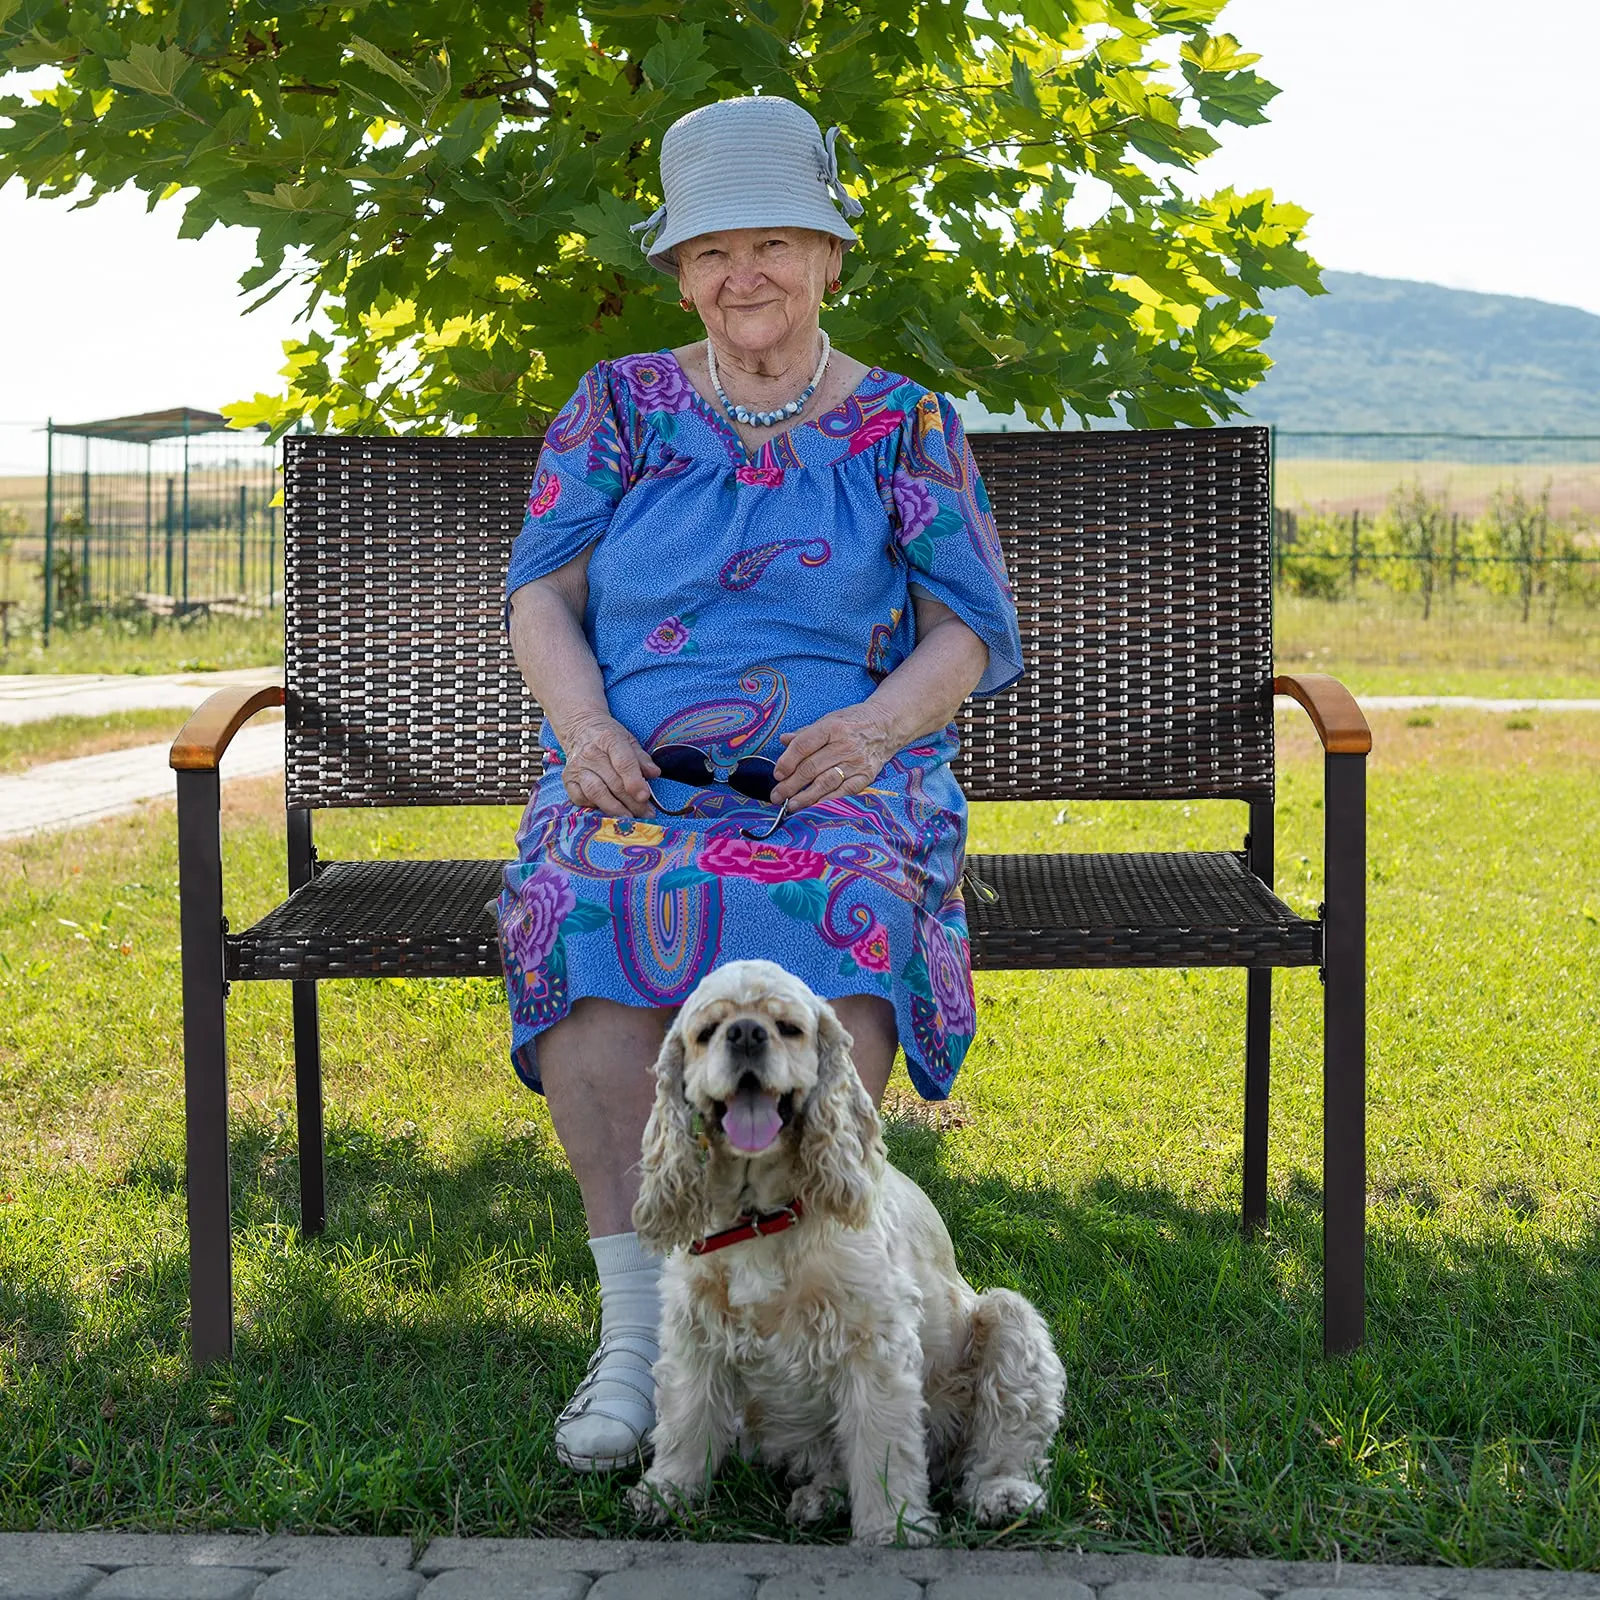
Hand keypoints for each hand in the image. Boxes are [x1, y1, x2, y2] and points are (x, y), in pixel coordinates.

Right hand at [559, 715, 659, 817]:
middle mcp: (590, 753)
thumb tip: (654, 773)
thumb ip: (642, 758)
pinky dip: (594, 807)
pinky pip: (580, 799)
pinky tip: (607, 810)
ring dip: (615, 809)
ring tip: (629, 818)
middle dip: (632, 803)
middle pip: (614, 783)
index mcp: (609, 739)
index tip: (645, 796)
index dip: (635, 782)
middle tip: (646, 814)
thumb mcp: (629, 740)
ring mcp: (577, 767)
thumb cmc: (609, 738)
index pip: (624, 763)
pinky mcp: (567, 779)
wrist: (580, 729)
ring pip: (596, 793)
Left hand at [771, 706, 894, 811]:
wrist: (886, 725)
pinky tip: (815, 807)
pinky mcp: (866, 776)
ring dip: (806, 796)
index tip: (777, 775)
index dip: (787, 762)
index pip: (803, 746)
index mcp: (832, 727)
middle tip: (777, 796)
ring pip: (826, 782)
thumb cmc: (853, 722)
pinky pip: (844, 792)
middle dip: (791, 784)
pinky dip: (828, 801)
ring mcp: (857, 762)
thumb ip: (805, 734)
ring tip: (791, 805)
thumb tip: (783, 740)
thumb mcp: (829, 720)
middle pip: (811, 768)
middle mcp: (844, 744)